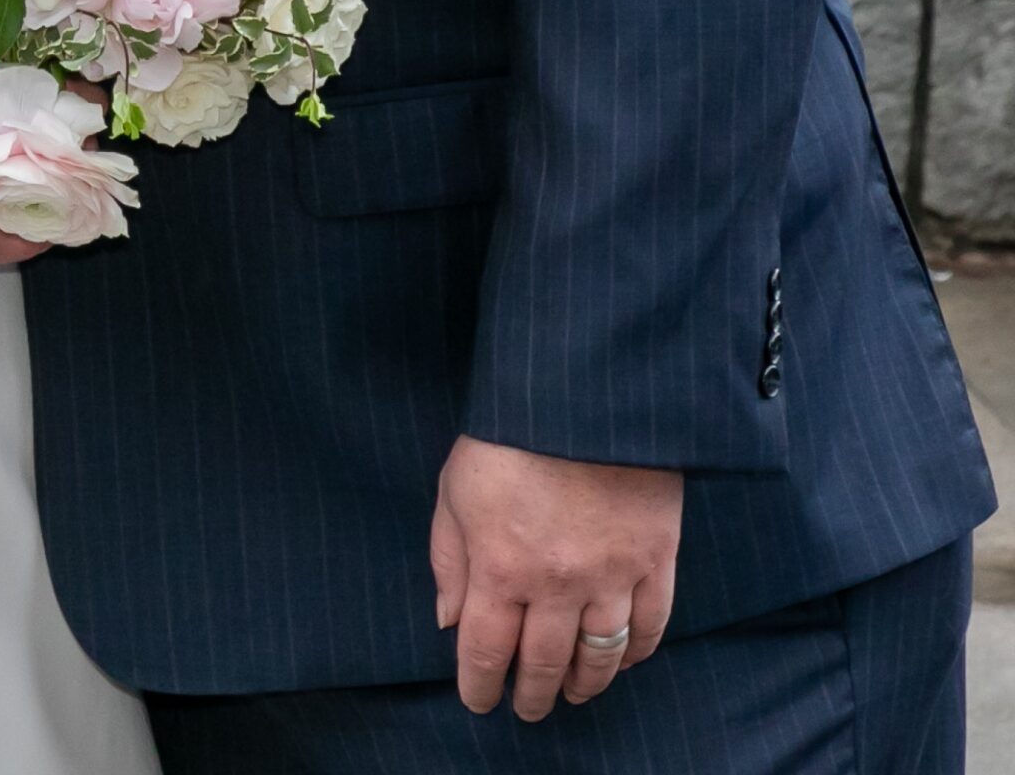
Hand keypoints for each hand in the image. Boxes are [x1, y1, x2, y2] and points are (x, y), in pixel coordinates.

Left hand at [430, 435, 679, 720]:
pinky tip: (622, 660)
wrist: (581, 395)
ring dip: (584, 684)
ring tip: (572, 694)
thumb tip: (449, 621)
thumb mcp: (455, 490)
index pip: (487, 650)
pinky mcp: (656, 561)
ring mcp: (612, 577)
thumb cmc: (506, 437)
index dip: (480, 684)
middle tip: (526, 709)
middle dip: (531, 693)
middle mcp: (557, 584)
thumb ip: (449, 559)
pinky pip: (650, 626)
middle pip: (544, 662)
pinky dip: (635, 652)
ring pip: (599, 655)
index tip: (478, 701)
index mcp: (501, 567)